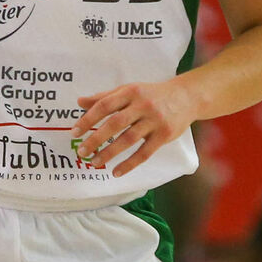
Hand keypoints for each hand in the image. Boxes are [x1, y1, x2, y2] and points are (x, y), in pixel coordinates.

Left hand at [71, 79, 199, 177]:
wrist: (186, 97)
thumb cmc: (151, 94)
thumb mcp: (129, 90)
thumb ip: (104, 97)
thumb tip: (79, 102)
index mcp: (130, 92)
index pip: (104, 105)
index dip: (88, 119)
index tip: (74, 132)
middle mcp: (142, 105)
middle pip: (115, 123)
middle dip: (96, 138)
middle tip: (82, 151)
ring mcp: (154, 120)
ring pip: (128, 139)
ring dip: (109, 153)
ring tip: (95, 162)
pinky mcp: (164, 135)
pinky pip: (144, 152)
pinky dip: (129, 164)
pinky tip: (116, 172)